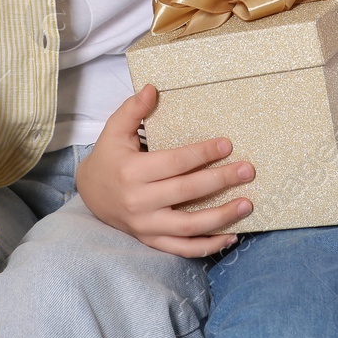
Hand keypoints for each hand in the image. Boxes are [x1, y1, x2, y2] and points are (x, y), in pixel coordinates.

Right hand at [75, 83, 254, 256]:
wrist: (91, 195)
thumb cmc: (108, 158)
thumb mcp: (114, 131)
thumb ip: (133, 109)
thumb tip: (152, 88)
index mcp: (132, 172)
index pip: (175, 162)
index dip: (202, 153)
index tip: (227, 144)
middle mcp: (139, 201)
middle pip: (187, 192)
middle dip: (220, 180)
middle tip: (247, 170)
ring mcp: (146, 225)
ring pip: (189, 225)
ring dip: (221, 216)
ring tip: (246, 204)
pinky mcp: (151, 240)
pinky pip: (183, 248)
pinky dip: (208, 246)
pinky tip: (231, 236)